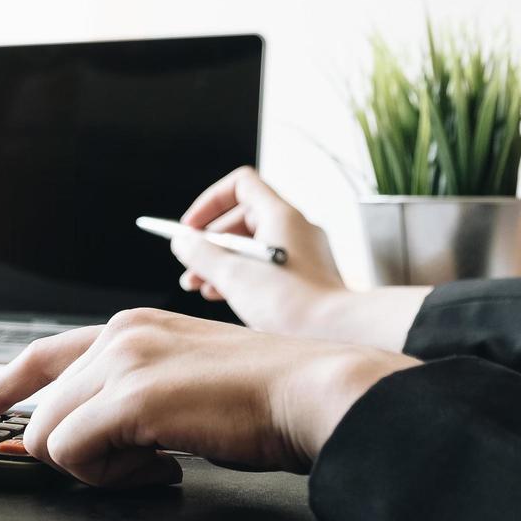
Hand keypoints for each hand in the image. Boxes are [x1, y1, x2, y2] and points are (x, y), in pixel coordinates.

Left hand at [0, 310, 416, 487]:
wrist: (312, 392)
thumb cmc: (260, 399)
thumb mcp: (180, 383)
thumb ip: (126, 398)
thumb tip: (72, 438)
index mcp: (129, 328)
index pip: (40, 357)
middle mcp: (118, 336)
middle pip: (43, 410)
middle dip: (76, 453)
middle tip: (138, 466)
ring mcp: (123, 362)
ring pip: (51, 436)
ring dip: (95, 468)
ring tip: (155, 465)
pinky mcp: (132, 397)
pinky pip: (73, 453)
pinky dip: (108, 477)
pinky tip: (161, 469)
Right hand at [171, 167, 349, 336]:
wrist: (337, 335)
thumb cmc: (290, 303)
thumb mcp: (231, 275)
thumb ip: (200, 254)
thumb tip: (182, 242)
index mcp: (281, 215)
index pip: (241, 185)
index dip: (210, 202)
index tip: (192, 228)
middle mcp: (295, 227)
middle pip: (242, 218)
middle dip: (210, 242)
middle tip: (189, 265)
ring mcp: (303, 252)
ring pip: (252, 245)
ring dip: (221, 262)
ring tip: (199, 286)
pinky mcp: (305, 275)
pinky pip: (266, 264)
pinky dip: (241, 274)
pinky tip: (222, 296)